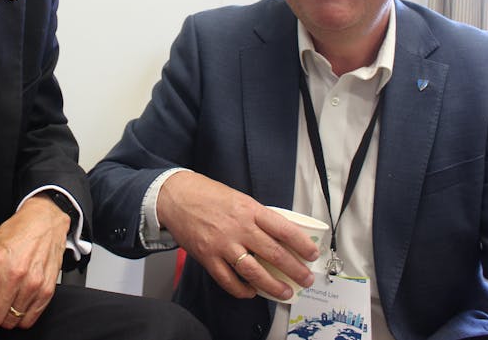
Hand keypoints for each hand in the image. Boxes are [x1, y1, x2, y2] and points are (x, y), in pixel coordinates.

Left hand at [0, 193, 69, 338]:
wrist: (44, 222)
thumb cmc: (14, 234)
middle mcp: (13, 272)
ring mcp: (32, 282)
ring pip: (10, 321)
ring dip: (4, 316)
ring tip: (5, 300)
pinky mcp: (47, 289)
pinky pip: (28, 320)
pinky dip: (20, 317)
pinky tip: (17, 303)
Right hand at [157, 171, 319, 300]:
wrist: (175, 196)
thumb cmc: (206, 194)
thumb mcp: (239, 198)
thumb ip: (256, 216)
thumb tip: (277, 234)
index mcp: (249, 210)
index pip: (284, 229)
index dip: (302, 245)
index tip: (312, 254)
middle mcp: (239, 228)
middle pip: (274, 254)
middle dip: (294, 270)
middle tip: (306, 278)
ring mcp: (222, 244)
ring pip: (254, 272)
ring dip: (272, 285)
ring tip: (284, 292)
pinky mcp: (207, 257)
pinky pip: (228, 280)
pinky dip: (242, 290)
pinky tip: (251, 291)